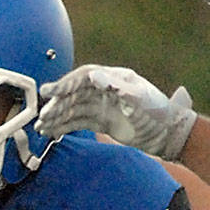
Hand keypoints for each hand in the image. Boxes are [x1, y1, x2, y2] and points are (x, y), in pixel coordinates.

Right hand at [37, 64, 196, 158]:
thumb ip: (117, 87)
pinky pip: (78, 122)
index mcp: (113, 78)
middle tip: (41, 115)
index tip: (50, 92)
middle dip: (57, 104)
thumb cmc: (158, 112)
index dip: (66, 83)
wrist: (168, 134)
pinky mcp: (101, 121)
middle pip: (75, 94)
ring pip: (73, 109)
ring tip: (41, 127)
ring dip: (57, 117)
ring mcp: (101, 105)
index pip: (84, 77)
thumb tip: (93, 75)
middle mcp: (104, 89)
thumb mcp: (140, 98)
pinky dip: (64, 127)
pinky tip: (51, 132)